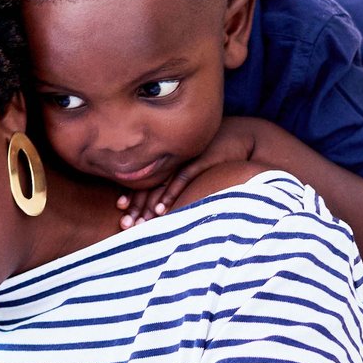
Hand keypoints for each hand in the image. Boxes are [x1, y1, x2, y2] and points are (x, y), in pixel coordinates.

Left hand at [137, 117, 277, 221]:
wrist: (240, 137)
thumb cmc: (214, 154)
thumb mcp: (192, 164)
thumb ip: (176, 178)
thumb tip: (161, 205)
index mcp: (166, 160)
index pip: (144, 180)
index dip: (131, 197)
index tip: (121, 212)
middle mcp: (171, 160)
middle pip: (148, 185)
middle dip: (136, 207)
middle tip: (126, 225)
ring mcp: (183, 160)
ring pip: (160, 186)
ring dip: (148, 207)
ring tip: (140, 224)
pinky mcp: (198, 161)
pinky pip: (180, 181)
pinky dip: (169, 196)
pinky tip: (161, 211)